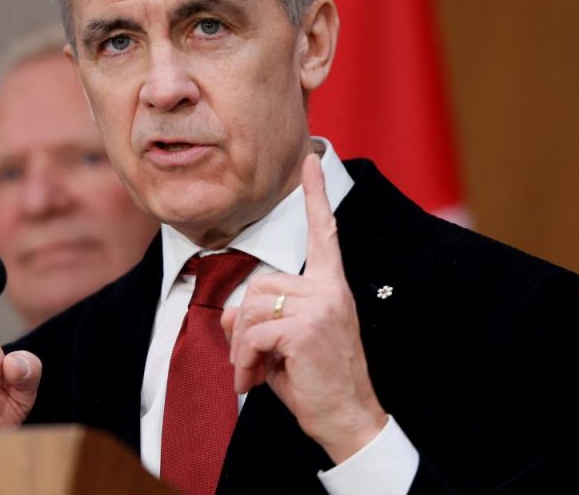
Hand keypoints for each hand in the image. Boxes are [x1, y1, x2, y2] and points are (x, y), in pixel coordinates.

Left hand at [221, 154, 385, 462]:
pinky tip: (253, 381)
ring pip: (252, 309)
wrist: (348, 420)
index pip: (322, 233)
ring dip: (241, 348)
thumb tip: (230, 314)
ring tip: (252, 373)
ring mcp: (321, 305)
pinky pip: (254, 333)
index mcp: (330, 286)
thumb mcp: (281, 344)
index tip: (312, 158)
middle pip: (259, 285)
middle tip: (249, 362)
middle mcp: (330, 289)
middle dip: (243, 328)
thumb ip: (258, 319)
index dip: (315, 195)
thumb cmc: (317, 382)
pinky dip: (244, 361)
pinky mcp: (307, 327)